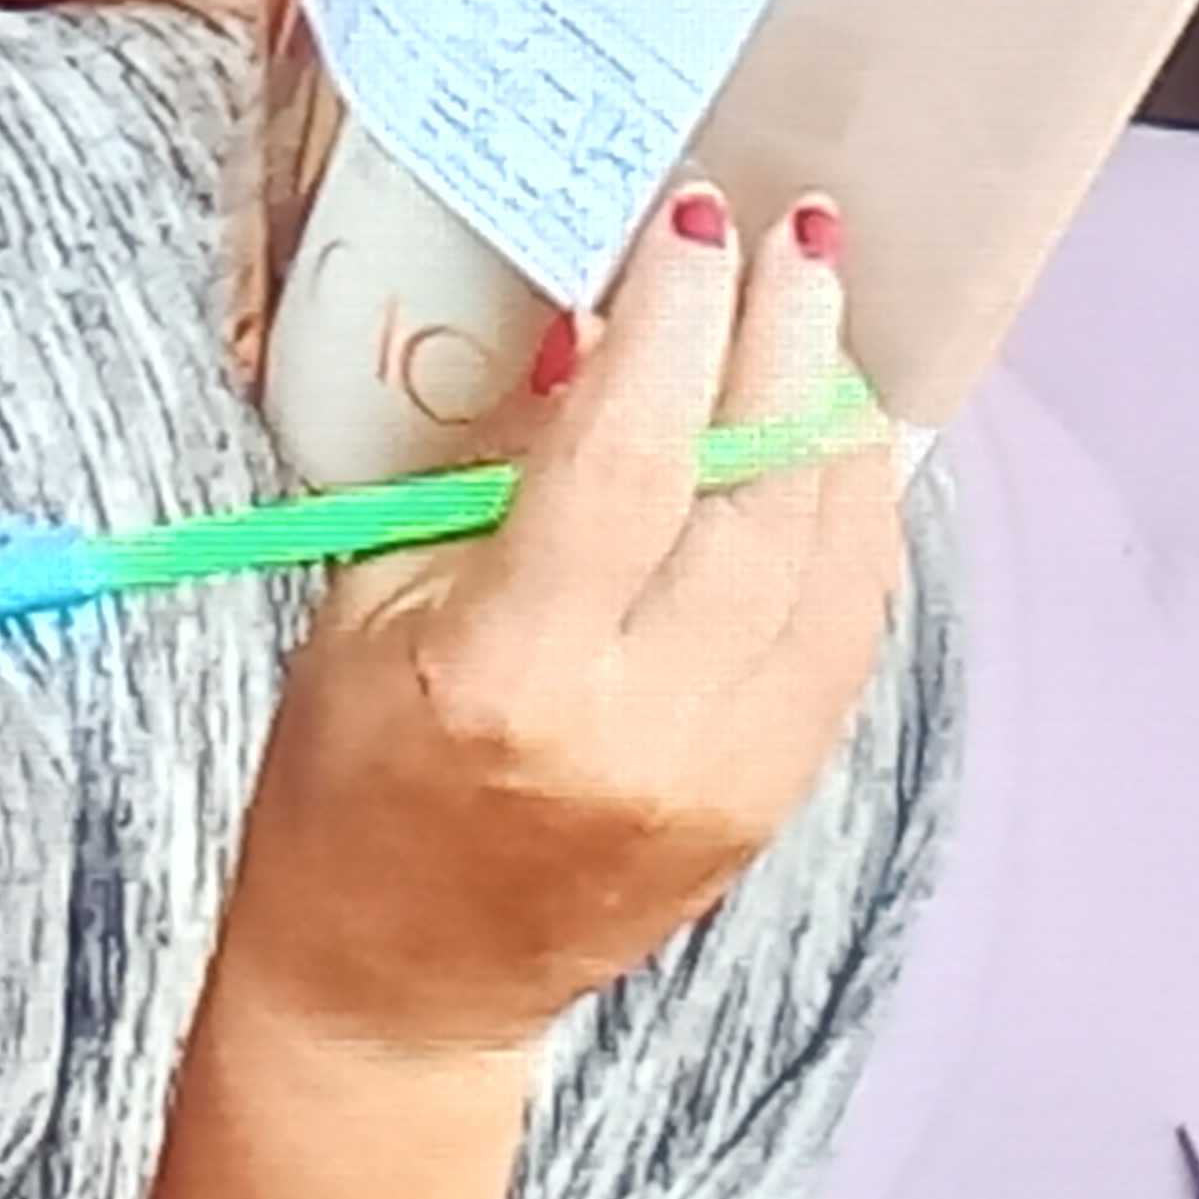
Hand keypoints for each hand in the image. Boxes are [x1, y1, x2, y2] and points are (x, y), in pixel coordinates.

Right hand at [210, 187, 906, 1062]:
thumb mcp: (370, 602)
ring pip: (836, 561)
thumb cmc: (347, 777)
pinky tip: (827, 445)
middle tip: (794, 238)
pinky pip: (849, 631)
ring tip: (817, 320)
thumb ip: (488, 472)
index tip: (691, 220)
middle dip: (786, 344)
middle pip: (761, 498)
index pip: (631, 462)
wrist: (399, 979)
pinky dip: (851, 521)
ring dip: (837, 422)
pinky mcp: (774, 797)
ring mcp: (727, 773)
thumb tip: (594, 330)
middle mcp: (641, 728)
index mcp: (510, 674)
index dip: (676, 323)